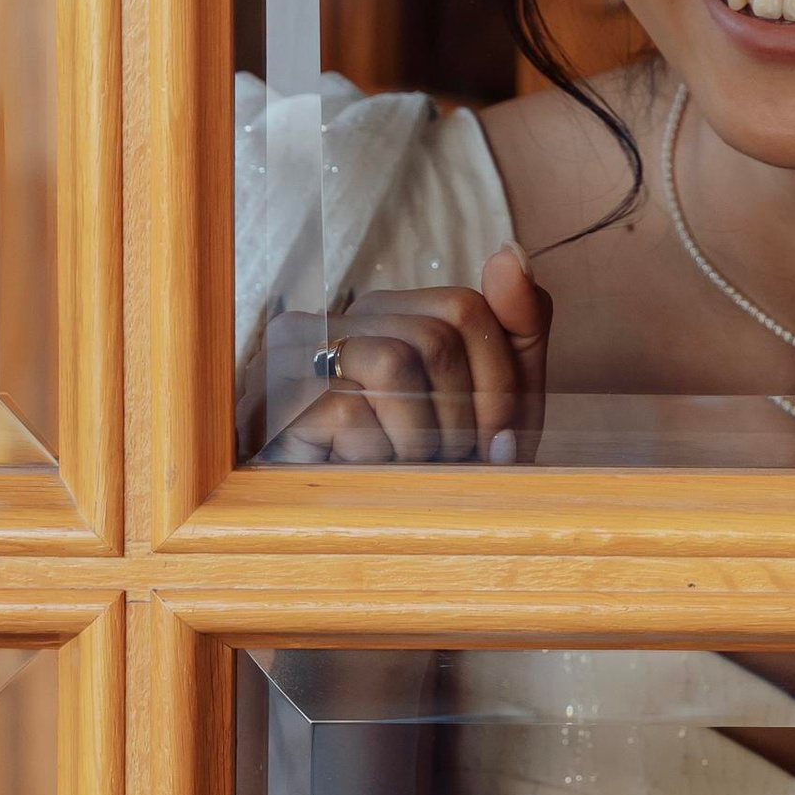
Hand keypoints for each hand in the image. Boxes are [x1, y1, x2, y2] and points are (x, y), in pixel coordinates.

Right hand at [261, 248, 550, 462]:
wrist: (367, 544)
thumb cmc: (435, 471)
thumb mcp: (497, 403)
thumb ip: (518, 328)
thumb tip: (510, 251)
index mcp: (395, 313)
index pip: (467, 307)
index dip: (498, 382)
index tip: (497, 439)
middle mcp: (344, 320)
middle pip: (437, 336)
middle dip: (465, 416)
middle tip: (452, 461)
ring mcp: (301, 356)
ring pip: (395, 362)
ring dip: (422, 437)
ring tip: (409, 466)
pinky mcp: (277, 397)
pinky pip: (351, 411)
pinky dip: (377, 456)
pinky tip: (366, 473)